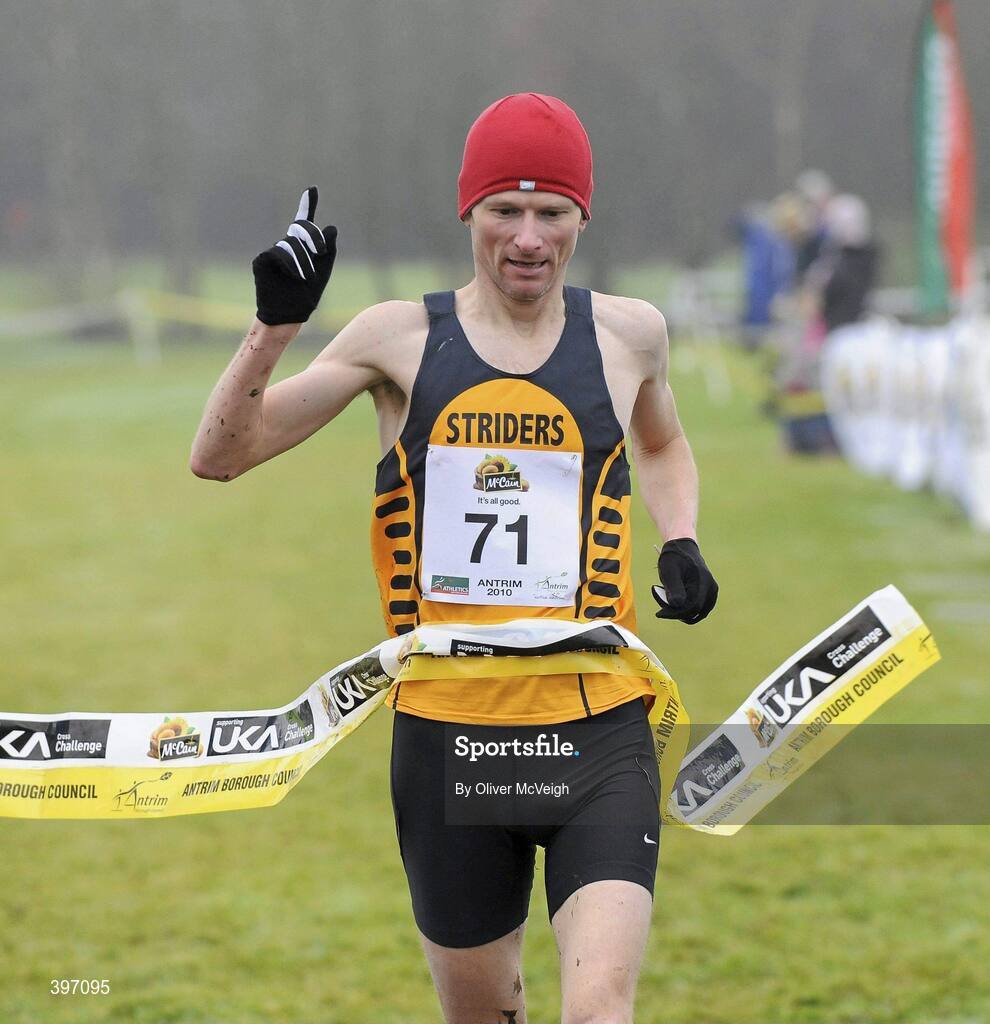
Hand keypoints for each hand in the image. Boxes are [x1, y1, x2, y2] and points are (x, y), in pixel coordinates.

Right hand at [252, 187, 337, 325]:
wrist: (289, 314)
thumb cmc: (307, 295)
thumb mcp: (324, 271)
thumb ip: (329, 249)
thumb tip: (332, 227)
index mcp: (302, 247)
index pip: (304, 222)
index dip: (307, 205)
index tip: (312, 189)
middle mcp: (286, 246)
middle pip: (300, 228)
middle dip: (312, 236)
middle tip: (322, 251)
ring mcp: (273, 252)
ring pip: (290, 243)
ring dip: (303, 259)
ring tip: (307, 277)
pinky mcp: (262, 261)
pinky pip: (277, 253)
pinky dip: (289, 263)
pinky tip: (296, 276)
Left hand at [652, 538, 717, 623]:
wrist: (683, 547)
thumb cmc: (674, 558)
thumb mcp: (669, 571)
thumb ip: (674, 588)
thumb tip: (677, 605)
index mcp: (703, 582)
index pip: (692, 608)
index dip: (675, 614)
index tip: (659, 613)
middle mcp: (711, 589)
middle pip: (694, 612)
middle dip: (676, 612)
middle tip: (661, 602)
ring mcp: (712, 592)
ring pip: (696, 613)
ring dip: (680, 611)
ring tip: (667, 598)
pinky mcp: (710, 594)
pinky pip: (698, 609)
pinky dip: (685, 608)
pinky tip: (674, 599)